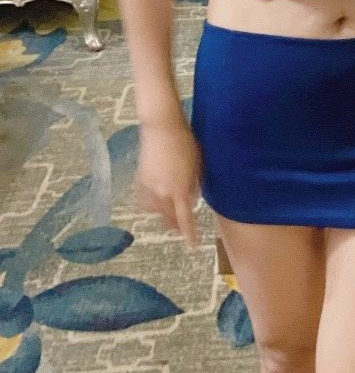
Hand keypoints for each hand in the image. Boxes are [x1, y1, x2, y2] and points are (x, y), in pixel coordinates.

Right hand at [135, 119, 203, 249]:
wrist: (161, 127)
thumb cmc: (185, 143)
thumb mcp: (197, 166)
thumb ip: (194, 186)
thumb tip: (190, 198)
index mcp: (178, 189)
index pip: (184, 218)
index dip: (189, 233)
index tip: (193, 245)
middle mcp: (161, 192)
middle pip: (167, 217)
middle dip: (175, 224)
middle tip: (181, 229)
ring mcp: (148, 185)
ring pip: (154, 210)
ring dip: (162, 214)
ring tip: (169, 214)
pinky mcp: (139, 178)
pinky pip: (144, 199)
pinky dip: (150, 203)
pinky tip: (156, 202)